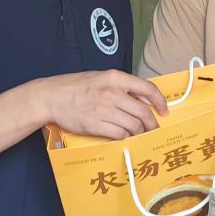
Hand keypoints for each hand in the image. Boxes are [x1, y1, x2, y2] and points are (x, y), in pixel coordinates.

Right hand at [39, 71, 168, 140]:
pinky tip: (124, 137)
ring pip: (134, 126)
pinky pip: (120, 134)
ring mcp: (104, 110)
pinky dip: (126, 137)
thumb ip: (121, 86)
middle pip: (143, 112)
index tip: (164, 111)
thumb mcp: (101, 78)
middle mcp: (112, 93)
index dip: (160, 101)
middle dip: (152, 123)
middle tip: (153, 129)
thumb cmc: (75, 87)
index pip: (147, 88)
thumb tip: (142, 99)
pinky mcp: (96, 125)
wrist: (51, 97)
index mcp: (115, 78)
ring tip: (138, 134)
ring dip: (139, 132)